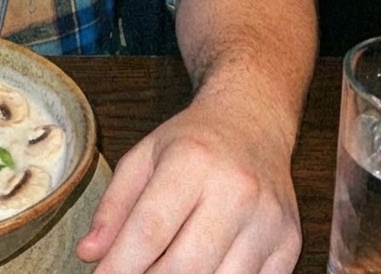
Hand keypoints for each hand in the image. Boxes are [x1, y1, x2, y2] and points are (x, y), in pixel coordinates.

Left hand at [75, 89, 301, 273]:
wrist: (253, 122)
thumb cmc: (192, 141)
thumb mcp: (144, 156)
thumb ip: (114, 205)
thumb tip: (90, 253)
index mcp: (192, 161)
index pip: (150, 229)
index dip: (120, 265)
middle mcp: (236, 190)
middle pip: (185, 265)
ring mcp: (269, 221)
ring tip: (158, 273)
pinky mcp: (290, 244)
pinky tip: (199, 272)